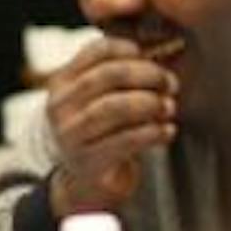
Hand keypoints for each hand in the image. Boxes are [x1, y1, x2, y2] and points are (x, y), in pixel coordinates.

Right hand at [45, 37, 178, 217]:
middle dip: (147, 76)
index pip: (96, 51)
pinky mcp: (86, 161)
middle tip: (171, 83)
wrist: (86, 182)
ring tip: (169, 107)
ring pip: (112, 108)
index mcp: (62, 82)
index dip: (130, 49)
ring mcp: (69, 134)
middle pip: (106, 76)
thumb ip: (119, 75)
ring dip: (149, 104)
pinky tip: (167, 131)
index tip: (153, 57)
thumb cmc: (102, 132)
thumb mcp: (98, 98)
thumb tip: (164, 51)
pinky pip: (124, 141)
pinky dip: (152, 133)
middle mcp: (60, 106)